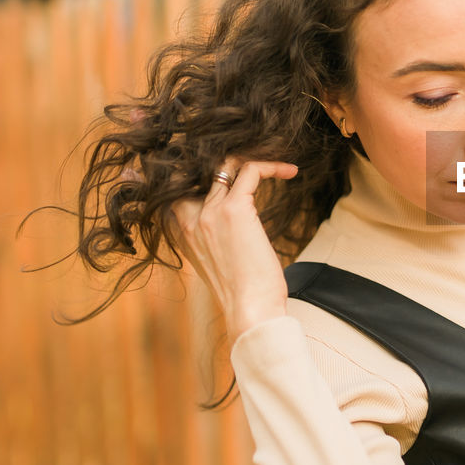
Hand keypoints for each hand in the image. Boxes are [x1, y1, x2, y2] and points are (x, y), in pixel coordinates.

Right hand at [171, 157, 298, 344]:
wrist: (248, 310)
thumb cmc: (241, 291)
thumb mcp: (216, 260)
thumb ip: (214, 236)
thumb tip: (233, 226)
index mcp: (179, 228)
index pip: (174, 184)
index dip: (187, 167)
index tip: (209, 159)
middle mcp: (187, 215)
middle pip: (200, 167)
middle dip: (222, 154)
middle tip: (254, 154)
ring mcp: (208, 211)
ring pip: (226, 164)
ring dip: (255, 159)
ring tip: (278, 165)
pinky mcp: (234, 210)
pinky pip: (250, 170)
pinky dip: (271, 166)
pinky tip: (289, 172)